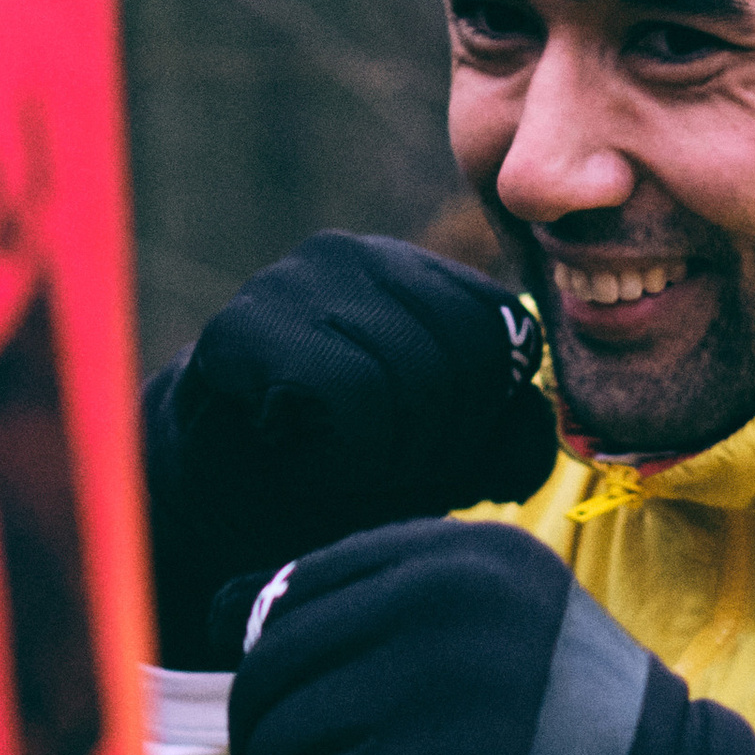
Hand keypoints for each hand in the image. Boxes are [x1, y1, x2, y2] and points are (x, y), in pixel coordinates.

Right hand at [145, 234, 555, 669]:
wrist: (220, 500)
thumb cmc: (345, 473)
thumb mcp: (452, 460)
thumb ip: (510, 435)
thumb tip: (534, 417)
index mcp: (418, 274)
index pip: (507, 329)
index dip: (488, 414)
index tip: (440, 454)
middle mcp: (357, 255)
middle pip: (464, 354)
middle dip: (441, 443)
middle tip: (387, 472)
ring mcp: (292, 281)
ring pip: (410, 375)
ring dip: (390, 456)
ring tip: (347, 466)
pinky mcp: (241, 327)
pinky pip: (347, 393)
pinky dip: (344, 455)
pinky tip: (307, 459)